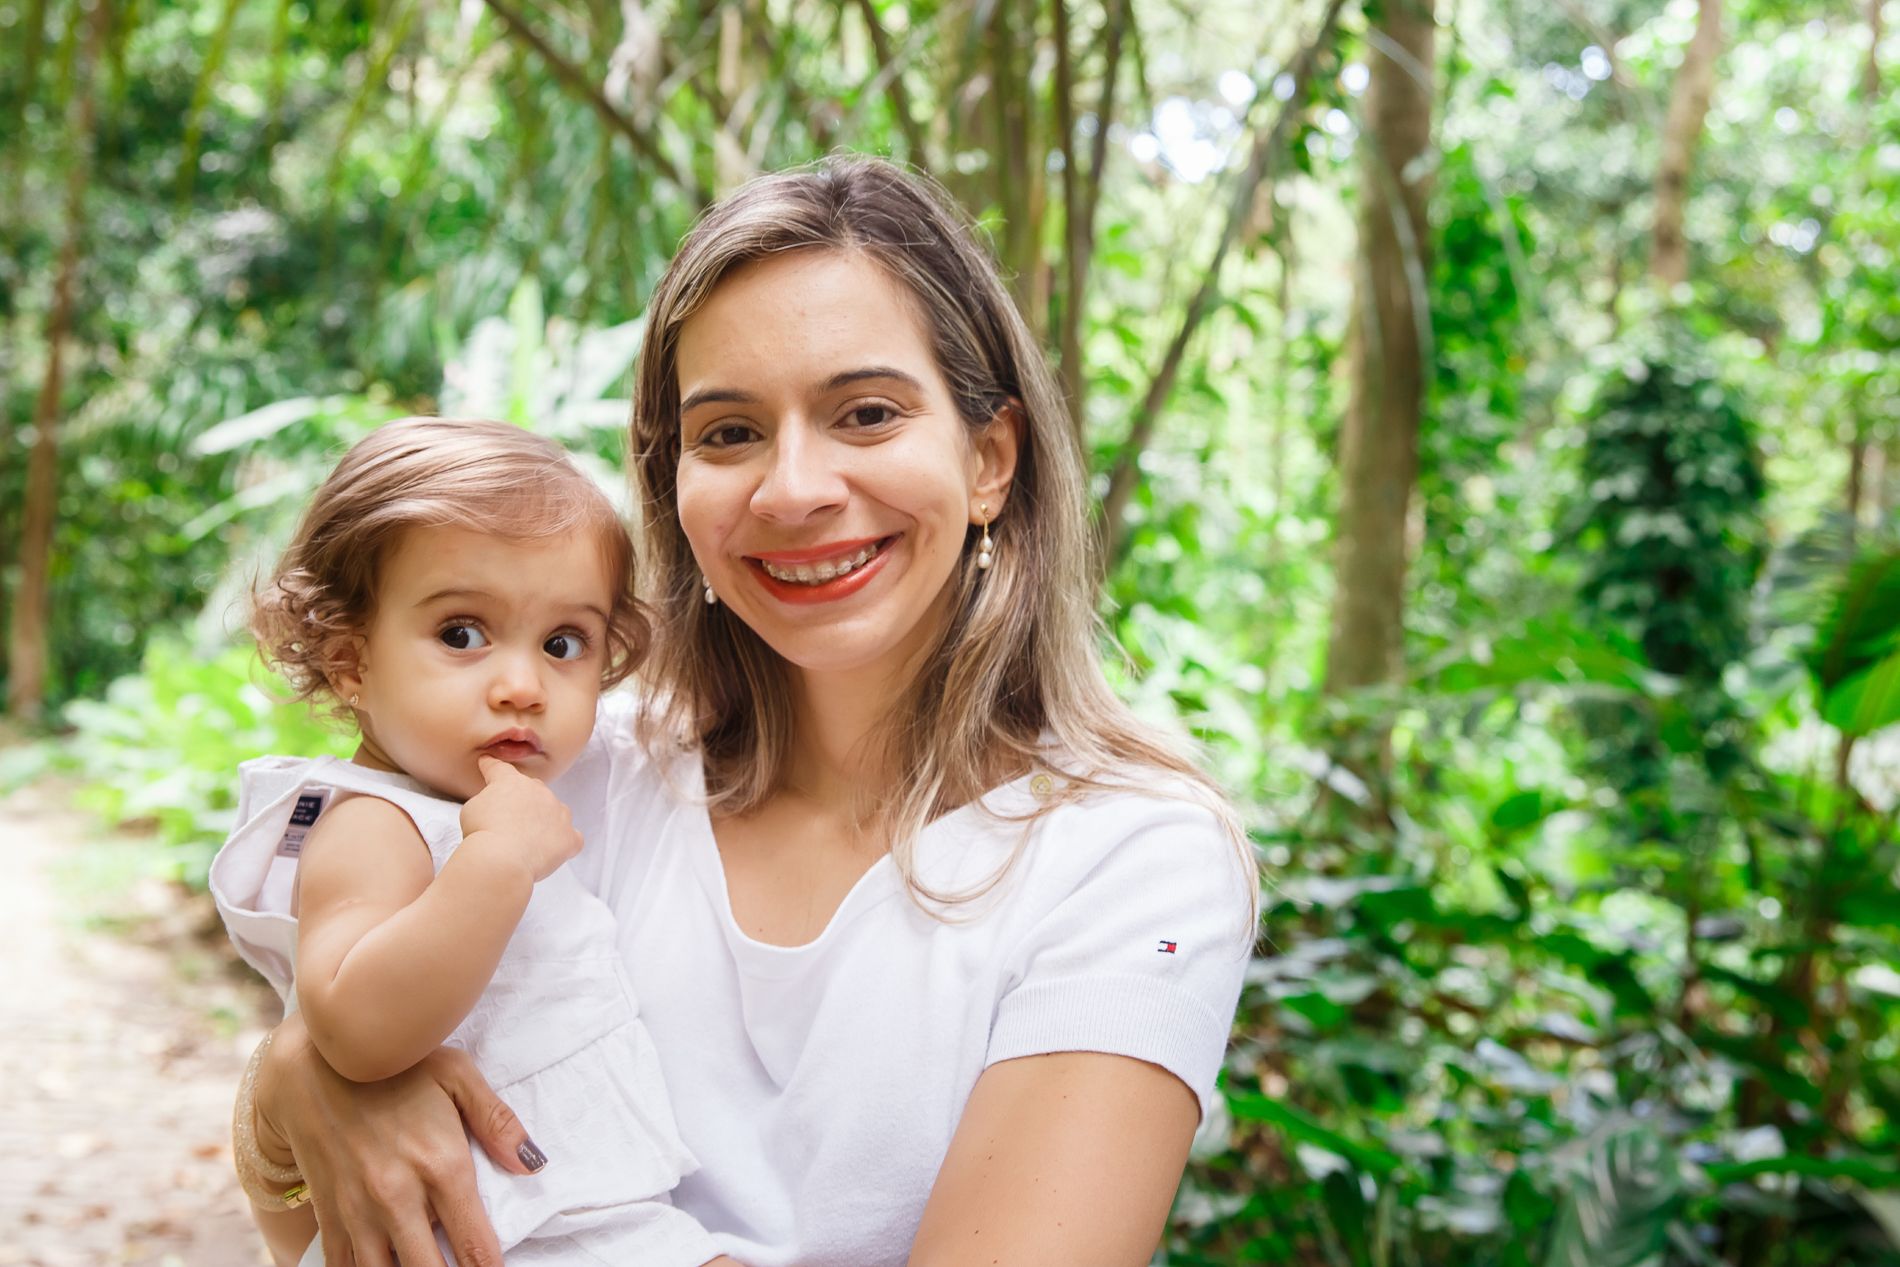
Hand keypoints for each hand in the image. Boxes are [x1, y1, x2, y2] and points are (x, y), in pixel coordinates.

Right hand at [256, 1013, 544, 1266]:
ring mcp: (358, 1213)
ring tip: (429, 1265)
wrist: (311, 1067)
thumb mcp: (456, 1074)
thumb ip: (497, 1120)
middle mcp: (398, 1198)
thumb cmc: (396, 1068)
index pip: (475, 1246)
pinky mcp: (329, 1218)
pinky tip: (387, 1265)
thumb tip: (532, 1165)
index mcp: (441, 1165)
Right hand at [459, 756, 582, 881]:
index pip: (500, 769)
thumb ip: (487, 800)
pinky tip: (550, 850)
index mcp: (511, 781)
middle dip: (523, 801)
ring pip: (555, 811)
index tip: (487, 763)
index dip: (492, 767)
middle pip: (533, 790)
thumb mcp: (472, 808)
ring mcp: (558, 812)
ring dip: (545, 820)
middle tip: (508, 821)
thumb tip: (495, 805)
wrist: (503, 859)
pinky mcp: (569, 836)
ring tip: (528, 839)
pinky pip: (571, 836)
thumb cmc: (482, 833)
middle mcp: (539, 791)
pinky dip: (562, 841)